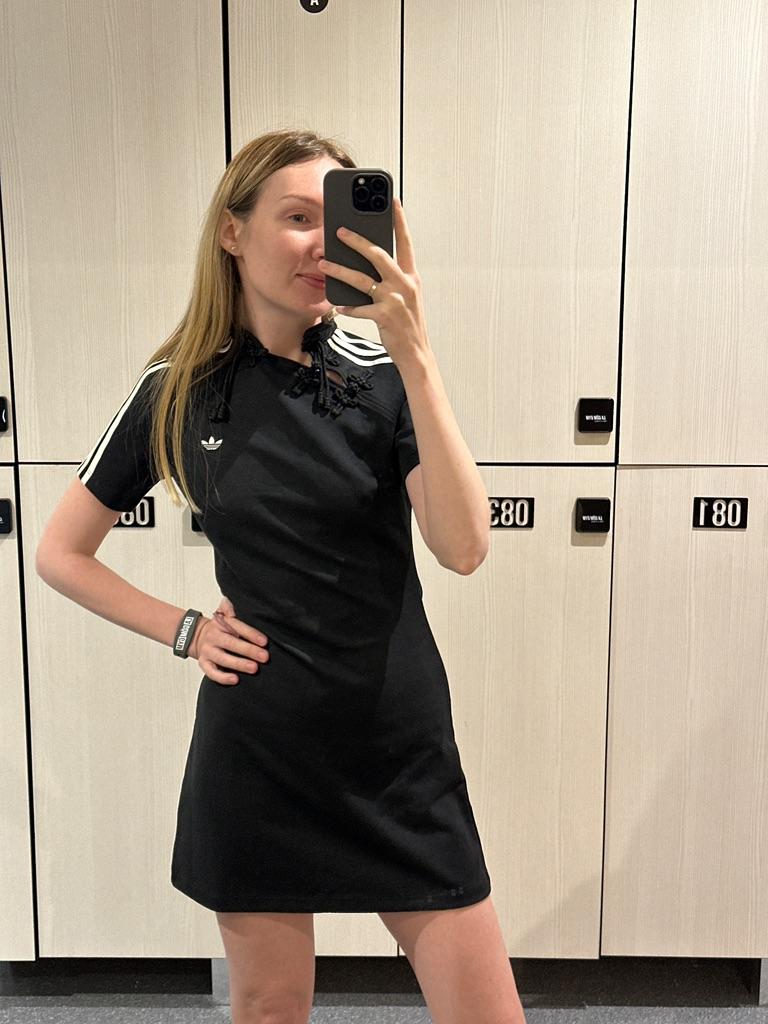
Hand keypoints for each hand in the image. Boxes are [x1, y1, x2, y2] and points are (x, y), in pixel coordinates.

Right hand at [189, 595, 269, 684]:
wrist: (195, 636)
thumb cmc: (218, 628)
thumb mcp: (223, 614)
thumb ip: (228, 608)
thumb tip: (228, 600)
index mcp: (221, 623)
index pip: (237, 627)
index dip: (251, 634)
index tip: (264, 642)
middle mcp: (214, 637)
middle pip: (231, 643)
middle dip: (249, 650)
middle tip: (264, 657)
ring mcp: (208, 651)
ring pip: (223, 659)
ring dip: (239, 664)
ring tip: (254, 668)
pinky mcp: (204, 664)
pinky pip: (211, 672)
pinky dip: (222, 678)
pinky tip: (235, 680)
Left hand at [318, 197, 430, 367]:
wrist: (416, 353)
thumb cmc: (407, 324)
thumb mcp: (405, 297)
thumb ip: (390, 279)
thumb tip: (366, 264)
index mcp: (411, 276)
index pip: (405, 242)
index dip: (399, 221)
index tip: (392, 201)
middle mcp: (404, 284)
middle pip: (378, 255)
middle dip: (357, 241)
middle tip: (339, 231)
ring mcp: (395, 300)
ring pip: (362, 279)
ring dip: (340, 271)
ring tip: (324, 265)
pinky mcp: (384, 316)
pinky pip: (359, 308)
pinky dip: (347, 307)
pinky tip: (339, 307)